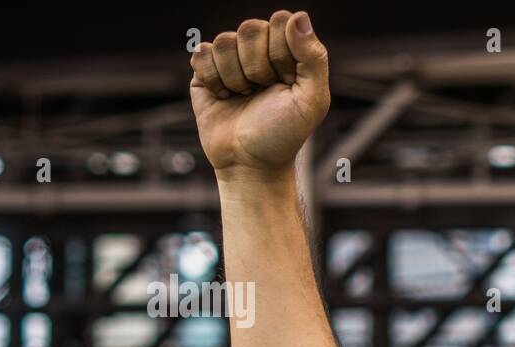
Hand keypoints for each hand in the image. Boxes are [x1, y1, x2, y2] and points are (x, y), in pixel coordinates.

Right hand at [189, 11, 329, 178]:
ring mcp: (231, 60)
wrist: (250, 163)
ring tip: (244, 98)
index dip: (281, 52)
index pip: (281, 21)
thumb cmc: (285, 134)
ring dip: (235, 77)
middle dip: (258, 67)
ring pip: (224, 41)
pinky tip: (224, 98)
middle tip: (263, 92)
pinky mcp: (205, 71)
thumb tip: (299, 16)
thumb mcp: (311, 100)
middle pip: (250, 28)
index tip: (285, 81)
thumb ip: (313, 58)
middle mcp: (260, 51)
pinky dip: (213, 80)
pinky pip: (201, 54)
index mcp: (289, 52)